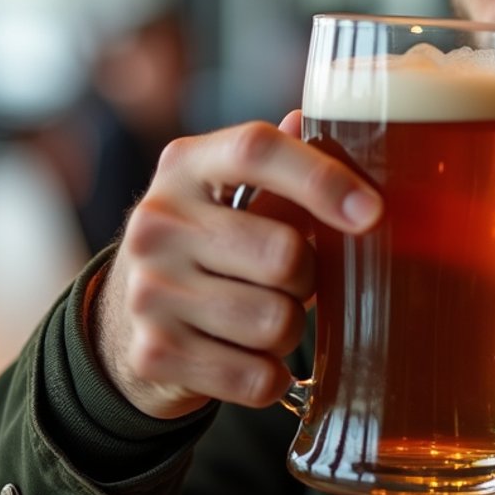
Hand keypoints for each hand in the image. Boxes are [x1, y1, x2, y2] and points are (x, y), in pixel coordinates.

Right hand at [89, 112, 382, 420]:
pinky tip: (248, 358)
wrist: (122, 324)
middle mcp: (157, 222)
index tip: (371, 212)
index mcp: (185, 166)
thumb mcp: (229, 193)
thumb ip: (278, 162)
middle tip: (292, 280)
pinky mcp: (154, 353)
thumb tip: (309, 117)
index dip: (322, 178)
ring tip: (264, 317)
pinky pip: (256, 377)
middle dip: (308, 278)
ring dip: (289, 328)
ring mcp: (149, 290)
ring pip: (277, 321)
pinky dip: (268, 375)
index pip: (257, 150)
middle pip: (284, 255)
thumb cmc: (206, 246)